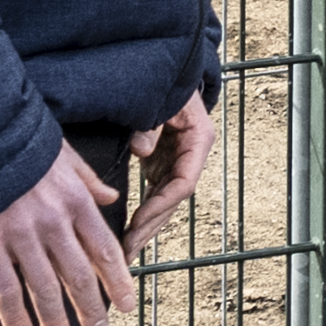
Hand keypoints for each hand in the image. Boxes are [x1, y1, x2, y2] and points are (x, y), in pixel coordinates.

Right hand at [0, 139, 137, 325]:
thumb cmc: (18, 147)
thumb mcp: (63, 155)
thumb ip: (88, 179)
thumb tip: (111, 195)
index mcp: (76, 201)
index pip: (105, 249)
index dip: (117, 280)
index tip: (126, 304)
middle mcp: (53, 224)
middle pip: (78, 276)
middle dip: (90, 308)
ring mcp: (20, 237)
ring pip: (44, 289)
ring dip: (55, 321)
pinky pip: (4, 290)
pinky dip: (15, 318)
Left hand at [122, 91, 217, 241]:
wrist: (173, 75)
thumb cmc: (168, 85)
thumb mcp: (162, 99)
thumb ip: (151, 125)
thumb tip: (140, 149)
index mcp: (198, 141)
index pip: (183, 184)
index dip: (160, 205)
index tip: (137, 223)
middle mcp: (192, 156)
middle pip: (173, 200)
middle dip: (151, 227)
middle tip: (128, 250)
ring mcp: (178, 162)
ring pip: (165, 202)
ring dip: (147, 227)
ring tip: (127, 250)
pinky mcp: (164, 164)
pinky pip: (155, 194)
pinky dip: (143, 213)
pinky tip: (129, 232)